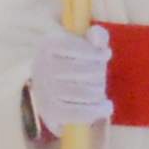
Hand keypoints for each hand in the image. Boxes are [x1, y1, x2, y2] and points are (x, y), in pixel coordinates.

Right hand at [24, 24, 116, 141]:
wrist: (50, 90)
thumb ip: (97, 36)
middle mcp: (41, 66)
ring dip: (99, 92)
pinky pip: (79, 112)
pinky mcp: (49, 111)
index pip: (76, 47)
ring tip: (100, 92)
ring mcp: (44, 90)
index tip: (106, 54)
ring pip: (84, 92)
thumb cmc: (73, 62)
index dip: (96, 52)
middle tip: (101, 76)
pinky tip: (107, 106)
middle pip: (84, 70)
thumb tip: (99, 40)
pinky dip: (97, 110)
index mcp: (48, 44)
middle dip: (99, 74)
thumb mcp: (84, 44)